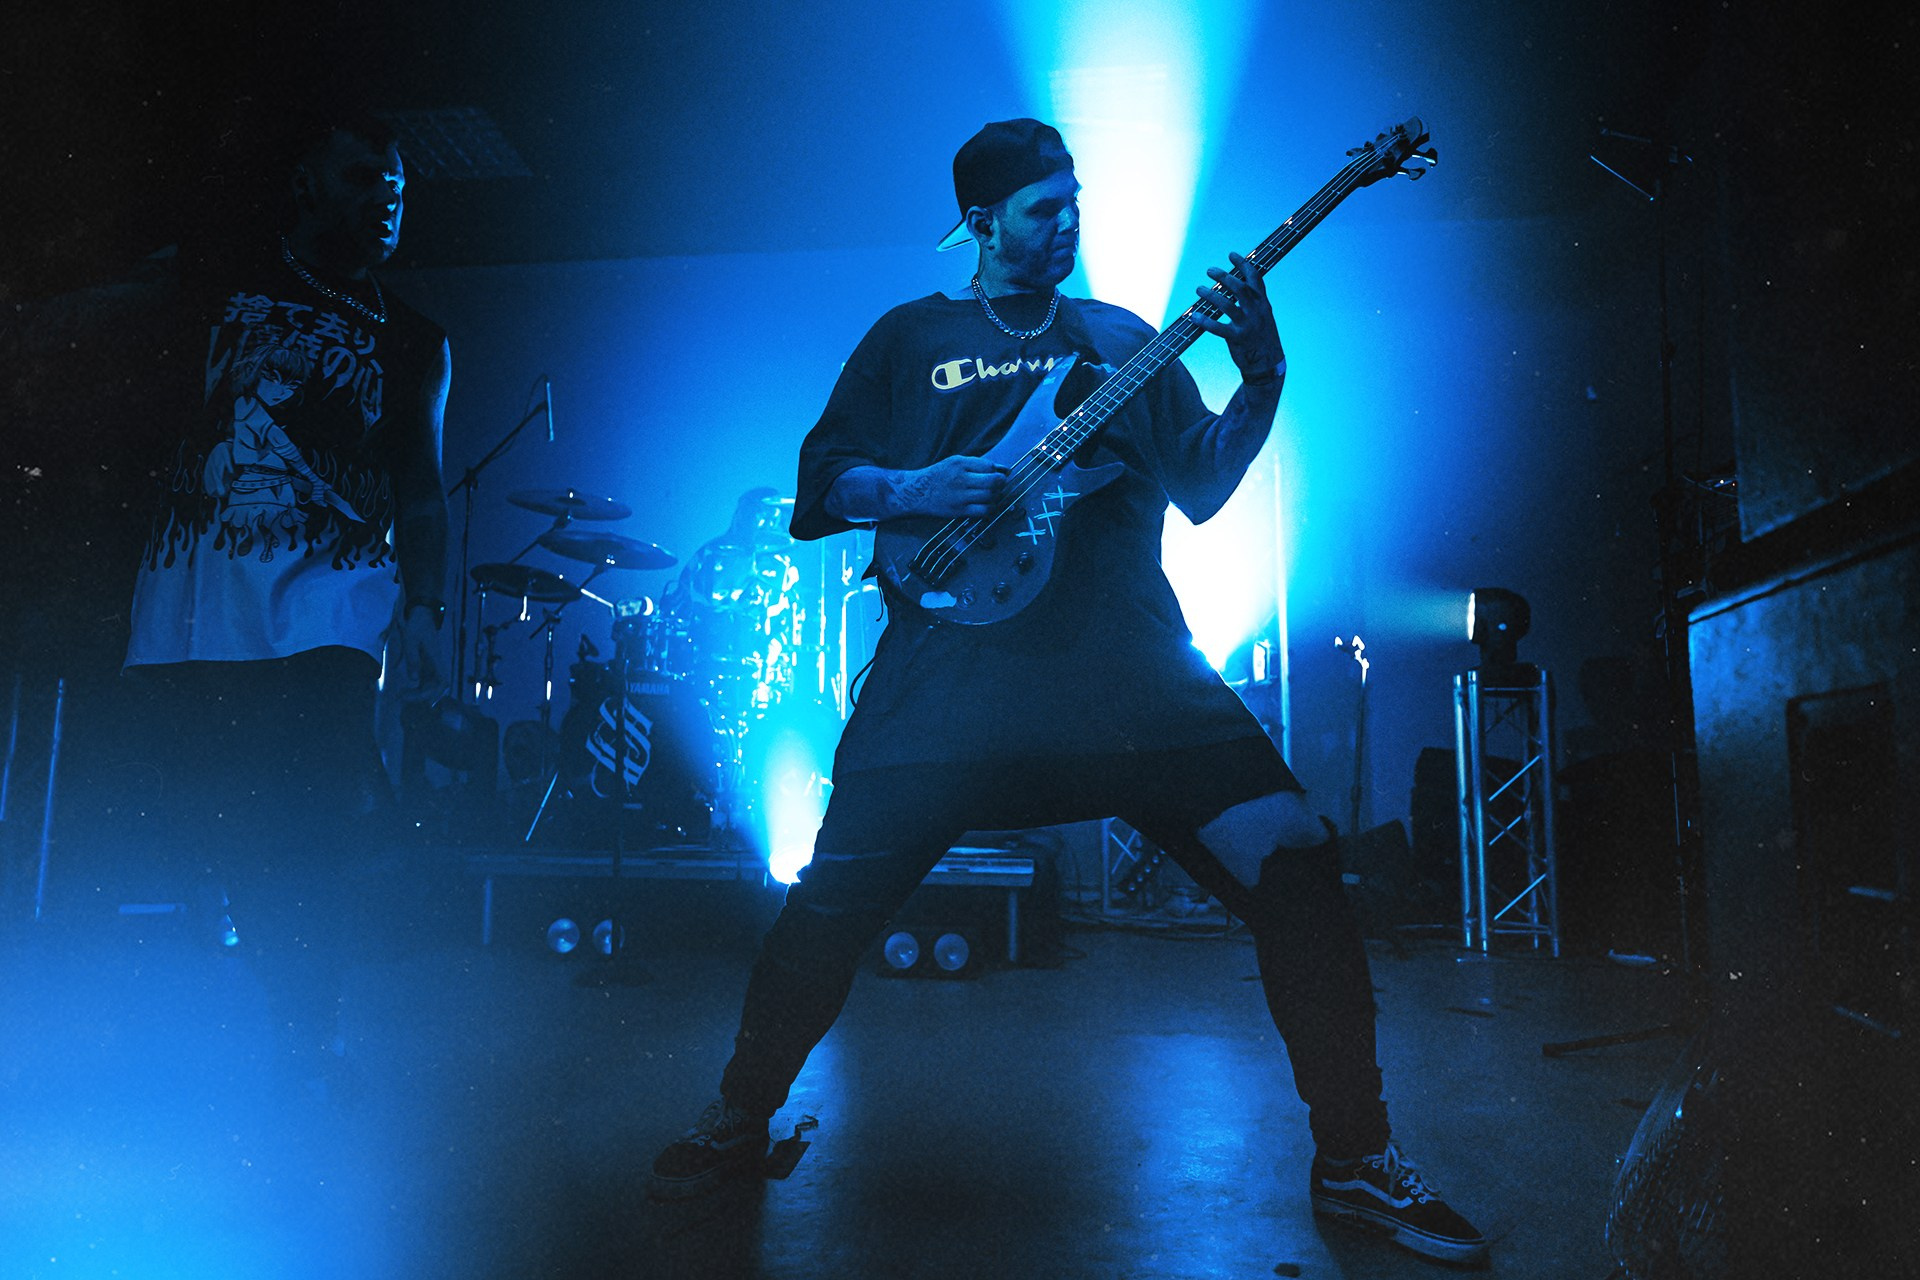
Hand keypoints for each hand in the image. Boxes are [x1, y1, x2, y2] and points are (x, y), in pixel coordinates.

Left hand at [395, 604, 446, 699]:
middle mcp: (437, 663)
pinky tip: (407, 690)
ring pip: (431, 684)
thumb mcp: (410, 642)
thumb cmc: (416, 626)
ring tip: (403, 695)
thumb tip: (414, 680)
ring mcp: (433, 663)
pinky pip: (427, 679)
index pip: (442, 681)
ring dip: (420, 692)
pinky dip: (419, 686)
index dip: (436, 693)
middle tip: (404, 697)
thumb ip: (412, 660)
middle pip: (436, 686)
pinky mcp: (428, 662)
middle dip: (422, 695)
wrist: (422, 614)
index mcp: (436, 658)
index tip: (424, 700)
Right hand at [888, 455, 1008, 518]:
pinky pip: (983, 511)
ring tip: (992, 495)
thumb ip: (978, 464)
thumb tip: (1005, 469)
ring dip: (996, 496)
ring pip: (990, 497)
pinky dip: (990, 508)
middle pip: (993, 482)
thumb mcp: (955, 463)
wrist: (916, 492)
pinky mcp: (958, 510)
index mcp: (959, 464)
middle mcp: (960, 479)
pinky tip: (986, 505)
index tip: (1000, 474)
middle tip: (999, 485)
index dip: (998, 471)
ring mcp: (959, 496)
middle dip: (1001, 484)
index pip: (989, 466)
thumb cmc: (938, 477)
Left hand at [1193, 251, 1284, 383]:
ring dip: (1211, 295)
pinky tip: (1193, 316)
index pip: (1255, 278)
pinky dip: (1205, 321)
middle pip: (1239, 288)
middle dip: (1224, 276)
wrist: (1268, 364)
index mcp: (1263, 304)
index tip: (1232, 254)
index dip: (1243, 264)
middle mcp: (1257, 312)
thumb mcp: (1263, 317)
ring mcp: (1248, 325)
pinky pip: (1218, 328)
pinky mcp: (1238, 339)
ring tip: (1199, 289)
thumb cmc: (1262, 338)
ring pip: (1227, 305)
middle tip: (1209, 270)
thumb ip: (1252, 302)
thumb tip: (1236, 286)